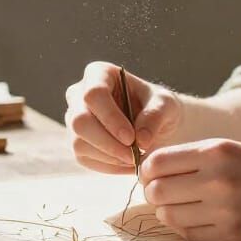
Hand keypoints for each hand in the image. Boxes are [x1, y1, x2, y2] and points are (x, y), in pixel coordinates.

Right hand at [65, 61, 182, 173]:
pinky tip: (128, 164)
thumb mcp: (166, 104)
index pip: (94, 94)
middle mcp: (79, 94)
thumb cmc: (158, 106)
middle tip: (134, 155)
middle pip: (79, 121)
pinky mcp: (77, 142)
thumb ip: (155, 116)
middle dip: (108, 143)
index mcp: (99, 73)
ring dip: (110, 157)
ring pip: (79, 143)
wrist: (155, 123)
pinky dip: (108, 166)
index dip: (110, 118)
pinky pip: (84, 158)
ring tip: (136, 158)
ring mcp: (74, 119)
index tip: (131, 138)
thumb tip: (140, 140)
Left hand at [140, 138, 240, 240]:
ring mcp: (224, 211)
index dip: (148, 169)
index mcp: (218, 151)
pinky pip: (189, 236)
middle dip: (154, 192)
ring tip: (182, 206)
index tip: (154, 173)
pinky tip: (197, 219)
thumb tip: (156, 169)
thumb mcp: (238, 148)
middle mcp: (217, 180)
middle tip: (164, 192)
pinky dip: (186, 229)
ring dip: (168, 212)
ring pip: (168, 217)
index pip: (156, 163)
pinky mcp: (232, 237)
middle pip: (156, 191)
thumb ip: (200, 158)